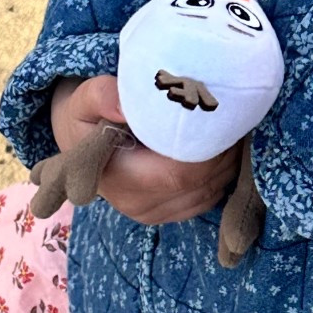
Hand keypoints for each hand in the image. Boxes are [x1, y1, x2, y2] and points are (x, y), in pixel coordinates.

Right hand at [50, 76, 239, 226]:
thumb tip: (125, 106)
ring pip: (210, 192)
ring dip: (226, 163)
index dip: (208, 148)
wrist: (80, 148)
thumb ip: (100, 96)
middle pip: (201, 183)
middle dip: (223, 151)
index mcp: (119, 179)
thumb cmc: (86, 120)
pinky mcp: (167, 215)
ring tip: (228, 130)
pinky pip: (207, 200)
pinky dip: (221, 175)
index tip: (220, 117)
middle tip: (232, 118)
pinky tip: (219, 150)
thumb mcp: (83, 100)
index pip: (180, 173)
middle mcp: (138, 205)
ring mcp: (154, 214)